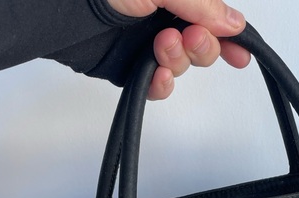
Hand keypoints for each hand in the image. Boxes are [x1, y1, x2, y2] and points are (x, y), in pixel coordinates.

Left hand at [107, 0, 250, 99]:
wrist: (58, 9)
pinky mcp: (129, 68)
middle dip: (201, 46)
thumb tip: (235, 24)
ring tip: (161, 45)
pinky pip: (157, 88)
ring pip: (181, 67)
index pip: (211, 17)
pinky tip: (158, 75)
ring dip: (177, 60)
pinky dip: (161, 85)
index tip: (240, 53)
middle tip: (189, 37)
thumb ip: (202, 4)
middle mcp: (162, 18)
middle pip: (202, 46)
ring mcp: (145, 44)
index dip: (229, 36)